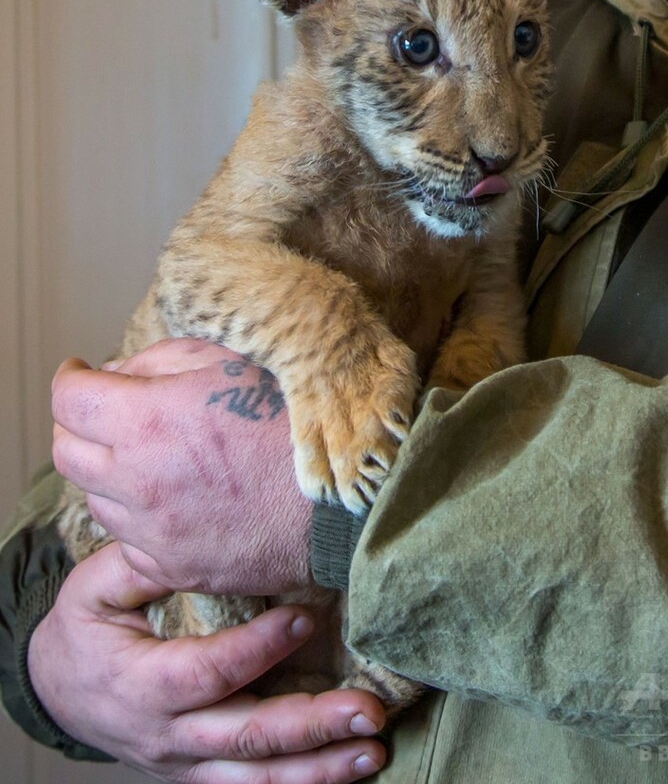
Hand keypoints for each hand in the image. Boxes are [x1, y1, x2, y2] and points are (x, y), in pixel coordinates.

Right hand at [28, 542, 385, 781]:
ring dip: (319, 768)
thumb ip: (142, 565)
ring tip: (371, 748)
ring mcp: (185, 763)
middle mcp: (166, 736)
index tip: (306, 617)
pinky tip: (347, 768)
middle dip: (311, 724)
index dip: (259, 648)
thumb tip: (193, 538)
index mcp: (140, 684)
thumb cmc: (85, 629)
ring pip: (256, 777)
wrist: (59, 689)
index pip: (208, 672)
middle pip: (245, 736)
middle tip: (367, 709)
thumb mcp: (95, 587)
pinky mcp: (200, 773)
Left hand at [51, 339, 310, 594]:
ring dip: (108, 472)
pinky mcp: (172, 566)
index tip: (80, 373)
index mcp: (149, 420)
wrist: (341, 502)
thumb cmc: (293, 423)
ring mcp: (152, 531)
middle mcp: (138, 481)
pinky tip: (172, 498)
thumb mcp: (231, 362)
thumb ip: (160, 361)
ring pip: (95, 498)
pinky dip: (137, 516)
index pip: (68, 399)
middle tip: (106, 413)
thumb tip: (117, 375)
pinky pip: (128, 539)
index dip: (70, 378)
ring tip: (149, 456)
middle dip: (78, 425)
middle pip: (66, 452)